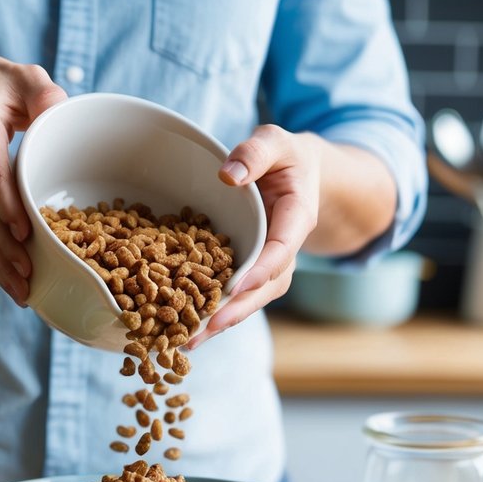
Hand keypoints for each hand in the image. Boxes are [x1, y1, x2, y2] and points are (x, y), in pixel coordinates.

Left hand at [186, 125, 320, 348]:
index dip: (260, 270)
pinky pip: (236, 296)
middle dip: (235, 311)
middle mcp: (285, 250)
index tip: (236, 287)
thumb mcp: (276, 141)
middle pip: (265, 288)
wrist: (299, 174)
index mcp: (297, 219)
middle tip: (204, 329)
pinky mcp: (251, 272)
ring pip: (250, 300)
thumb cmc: (285, 156)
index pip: (282, 249)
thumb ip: (256, 151)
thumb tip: (229, 174)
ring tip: (186, 341)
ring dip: (220, 322)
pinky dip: (213, 313)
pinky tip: (183, 329)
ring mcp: (269, 266)